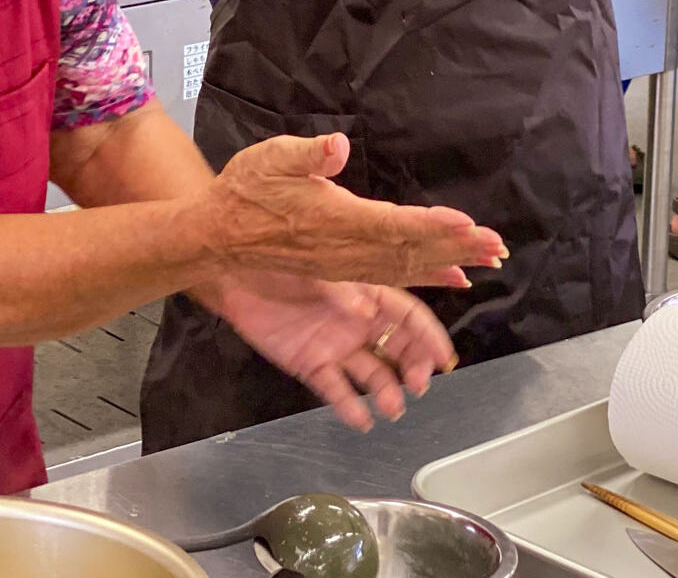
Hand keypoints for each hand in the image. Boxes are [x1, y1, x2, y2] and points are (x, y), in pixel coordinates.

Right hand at [202, 134, 507, 287]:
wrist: (219, 234)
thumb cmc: (246, 191)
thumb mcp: (271, 158)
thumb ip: (307, 154)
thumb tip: (338, 147)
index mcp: (333, 219)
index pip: (393, 224)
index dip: (432, 226)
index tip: (467, 225)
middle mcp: (345, 249)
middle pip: (410, 250)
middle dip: (455, 248)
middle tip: (495, 245)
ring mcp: (345, 265)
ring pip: (405, 267)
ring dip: (447, 263)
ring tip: (485, 260)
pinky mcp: (342, 271)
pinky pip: (391, 277)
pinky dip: (424, 276)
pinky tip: (450, 278)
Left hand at [206, 272, 454, 432]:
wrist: (235, 274)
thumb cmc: (278, 259)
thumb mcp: (320, 272)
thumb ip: (346, 294)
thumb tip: (367, 312)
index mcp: (366, 291)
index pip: (407, 315)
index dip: (427, 335)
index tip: (443, 356)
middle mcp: (355, 320)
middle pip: (397, 347)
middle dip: (414, 367)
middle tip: (421, 383)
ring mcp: (334, 343)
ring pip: (371, 373)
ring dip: (386, 391)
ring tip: (392, 406)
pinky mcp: (310, 362)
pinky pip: (335, 388)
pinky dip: (349, 405)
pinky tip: (361, 418)